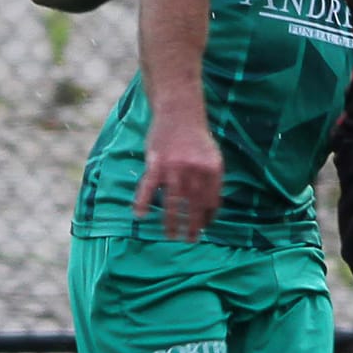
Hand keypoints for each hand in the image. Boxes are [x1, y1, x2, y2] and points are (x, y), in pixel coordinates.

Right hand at [134, 115, 222, 240]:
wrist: (179, 112)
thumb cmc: (197, 138)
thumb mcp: (213, 157)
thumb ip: (213, 180)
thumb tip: (213, 208)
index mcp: (212, 170)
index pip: (212, 200)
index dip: (209, 217)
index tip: (205, 228)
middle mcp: (195, 170)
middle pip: (194, 205)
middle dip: (193, 226)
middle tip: (190, 240)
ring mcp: (174, 167)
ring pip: (172, 201)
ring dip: (171, 222)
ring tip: (170, 236)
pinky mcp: (156, 163)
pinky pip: (148, 186)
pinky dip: (142, 201)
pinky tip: (139, 215)